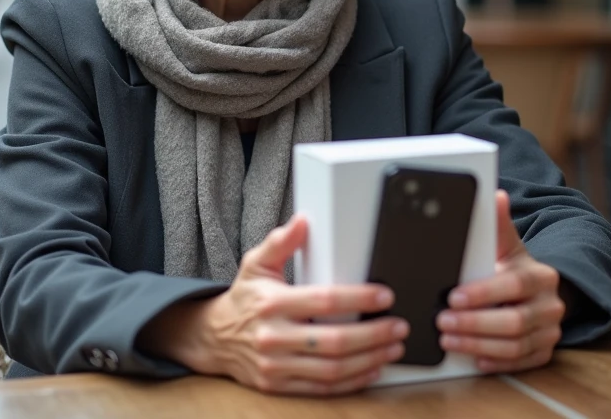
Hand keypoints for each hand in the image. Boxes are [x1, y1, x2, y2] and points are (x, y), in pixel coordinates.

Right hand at [156, 215, 408, 394]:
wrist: (213, 338)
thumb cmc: (243, 298)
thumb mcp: (256, 264)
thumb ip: (279, 242)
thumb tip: (302, 221)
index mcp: (273, 303)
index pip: (324, 301)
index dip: (359, 298)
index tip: (385, 296)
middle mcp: (274, 337)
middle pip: (334, 341)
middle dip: (373, 335)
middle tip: (398, 326)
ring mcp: (276, 366)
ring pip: (332, 369)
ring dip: (369, 360)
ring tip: (392, 348)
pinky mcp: (278, 385)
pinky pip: (321, 388)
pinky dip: (351, 382)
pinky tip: (371, 370)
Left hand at [435, 189, 564, 372]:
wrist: (537, 293)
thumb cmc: (513, 269)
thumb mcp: (506, 246)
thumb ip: (497, 225)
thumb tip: (494, 195)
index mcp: (541, 276)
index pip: (513, 285)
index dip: (483, 293)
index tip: (453, 297)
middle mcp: (551, 306)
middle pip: (515, 321)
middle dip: (475, 324)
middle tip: (442, 321)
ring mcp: (550, 332)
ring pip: (516, 346)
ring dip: (478, 345)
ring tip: (448, 339)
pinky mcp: (544, 353)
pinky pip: (521, 364)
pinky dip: (496, 363)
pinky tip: (474, 359)